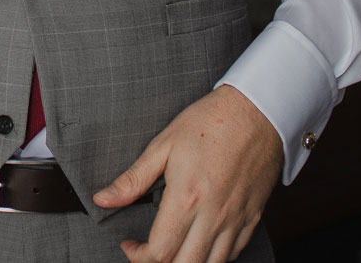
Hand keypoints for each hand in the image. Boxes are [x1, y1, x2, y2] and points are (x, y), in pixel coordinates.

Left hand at [92, 84, 281, 262]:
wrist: (256, 112)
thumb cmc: (209, 123)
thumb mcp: (163, 145)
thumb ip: (133, 179)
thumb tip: (103, 199)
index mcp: (187, 198)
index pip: (160, 252)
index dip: (138, 257)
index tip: (129, 245)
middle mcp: (213, 216)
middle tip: (147, 251)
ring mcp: (236, 220)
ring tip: (172, 250)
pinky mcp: (253, 219)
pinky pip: (234, 255)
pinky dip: (214, 258)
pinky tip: (199, 245)